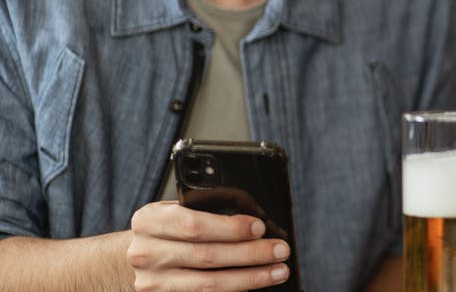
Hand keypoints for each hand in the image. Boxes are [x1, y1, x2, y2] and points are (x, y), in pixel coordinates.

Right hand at [126, 201, 291, 290]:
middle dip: (250, 254)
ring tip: (277, 271)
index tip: (260, 228)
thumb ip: (206, 210)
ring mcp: (152, 283)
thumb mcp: (176, 210)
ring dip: (249, 278)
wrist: (138, 260)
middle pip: (206, 256)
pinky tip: (253, 285)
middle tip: (280, 250)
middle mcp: (146, 253)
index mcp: (150, 221)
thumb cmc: (167, 231)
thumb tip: (255, 218)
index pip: (194, 225)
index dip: (230, 228)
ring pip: (208, 285)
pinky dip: (235, 291)